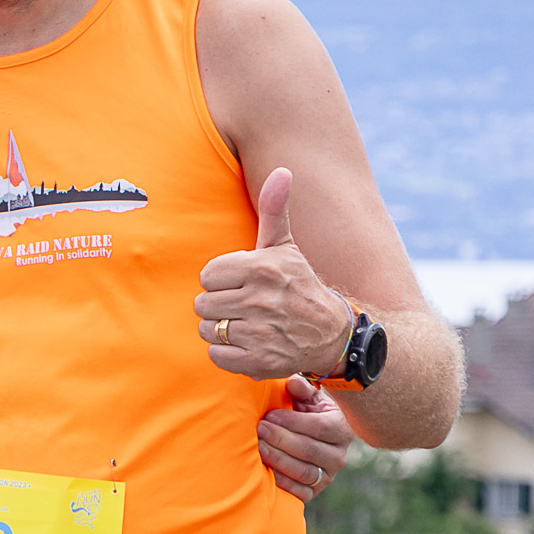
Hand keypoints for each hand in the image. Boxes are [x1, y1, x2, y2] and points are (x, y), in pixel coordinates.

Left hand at [196, 169, 351, 378]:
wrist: (330, 333)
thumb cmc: (298, 285)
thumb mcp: (286, 247)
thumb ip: (275, 210)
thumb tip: (282, 171)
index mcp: (261, 268)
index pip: (207, 276)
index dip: (220, 281)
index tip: (243, 284)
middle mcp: (261, 299)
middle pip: (203, 304)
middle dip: (220, 305)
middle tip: (246, 306)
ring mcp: (260, 332)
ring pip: (207, 330)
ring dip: (222, 330)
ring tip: (247, 324)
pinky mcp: (259, 361)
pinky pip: (216, 356)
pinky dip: (227, 353)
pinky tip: (249, 344)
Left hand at [256, 372, 353, 503]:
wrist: (308, 439)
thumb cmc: (306, 414)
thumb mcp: (308, 399)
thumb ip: (302, 390)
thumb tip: (293, 381)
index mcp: (341, 429)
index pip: (320, 427)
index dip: (293, 422)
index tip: (270, 415)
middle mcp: (339, 455)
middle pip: (310, 450)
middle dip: (282, 439)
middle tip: (259, 429)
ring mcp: (327, 475)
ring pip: (304, 472)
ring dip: (278, 459)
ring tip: (258, 447)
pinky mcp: (314, 491)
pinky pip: (300, 492)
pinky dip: (281, 483)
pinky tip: (264, 470)